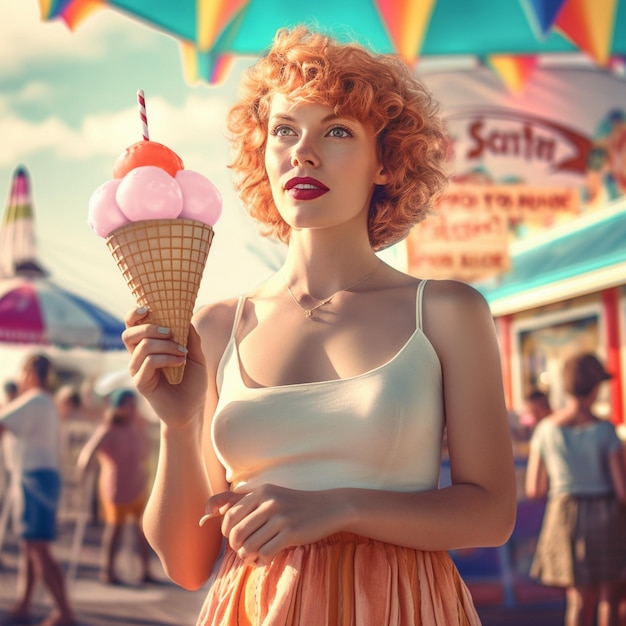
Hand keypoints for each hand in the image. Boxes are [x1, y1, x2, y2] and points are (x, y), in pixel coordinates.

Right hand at [122, 307, 206, 427]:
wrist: (191, 410)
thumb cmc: (192, 383)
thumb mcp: (197, 356)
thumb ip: (191, 337)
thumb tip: (185, 317)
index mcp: (149, 346)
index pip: (132, 325)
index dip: (135, 314)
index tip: (147, 308)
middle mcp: (139, 356)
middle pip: (129, 333)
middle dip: (150, 327)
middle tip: (170, 332)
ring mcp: (138, 369)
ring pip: (143, 346)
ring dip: (166, 345)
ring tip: (183, 353)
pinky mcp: (141, 382)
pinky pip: (149, 362)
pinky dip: (167, 358)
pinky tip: (181, 363)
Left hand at [204, 485, 340, 565]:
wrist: (328, 507)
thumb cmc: (294, 504)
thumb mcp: (269, 495)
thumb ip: (241, 500)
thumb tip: (207, 510)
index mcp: (261, 491)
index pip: (229, 517)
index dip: (228, 533)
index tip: (236, 538)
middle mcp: (268, 501)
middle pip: (236, 534)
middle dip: (237, 548)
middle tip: (246, 550)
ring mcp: (280, 516)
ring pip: (249, 546)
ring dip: (248, 557)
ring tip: (254, 556)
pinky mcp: (291, 532)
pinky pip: (264, 553)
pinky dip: (261, 561)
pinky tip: (265, 559)